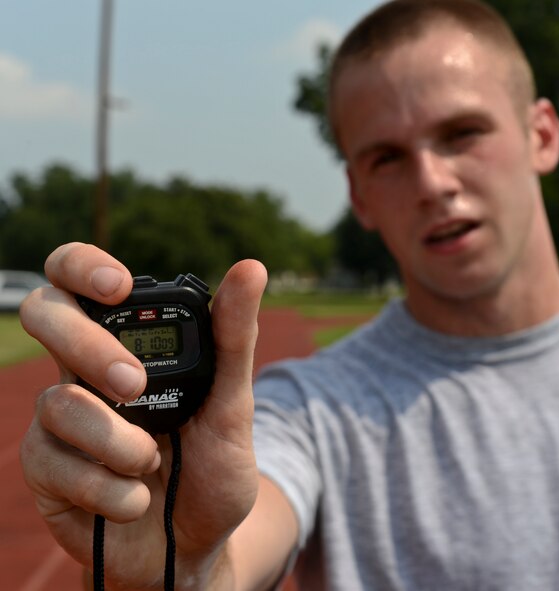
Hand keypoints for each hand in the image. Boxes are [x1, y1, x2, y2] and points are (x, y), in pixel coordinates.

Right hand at [19, 243, 267, 588]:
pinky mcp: (45, 467)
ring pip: (59, 401)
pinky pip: (57, 462)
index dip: (82, 265)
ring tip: (153, 462)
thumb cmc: (212, 469)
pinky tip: (137, 500)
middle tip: (136, 384)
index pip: (78, 279)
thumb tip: (252, 268)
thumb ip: (235, 338)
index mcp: (126, 343)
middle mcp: (84, 371)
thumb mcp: (234, 403)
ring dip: (119, 442)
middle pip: (44, 315)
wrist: (195, 546)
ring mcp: (60, 418)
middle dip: (88, 346)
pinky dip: (112, 488)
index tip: (118, 285)